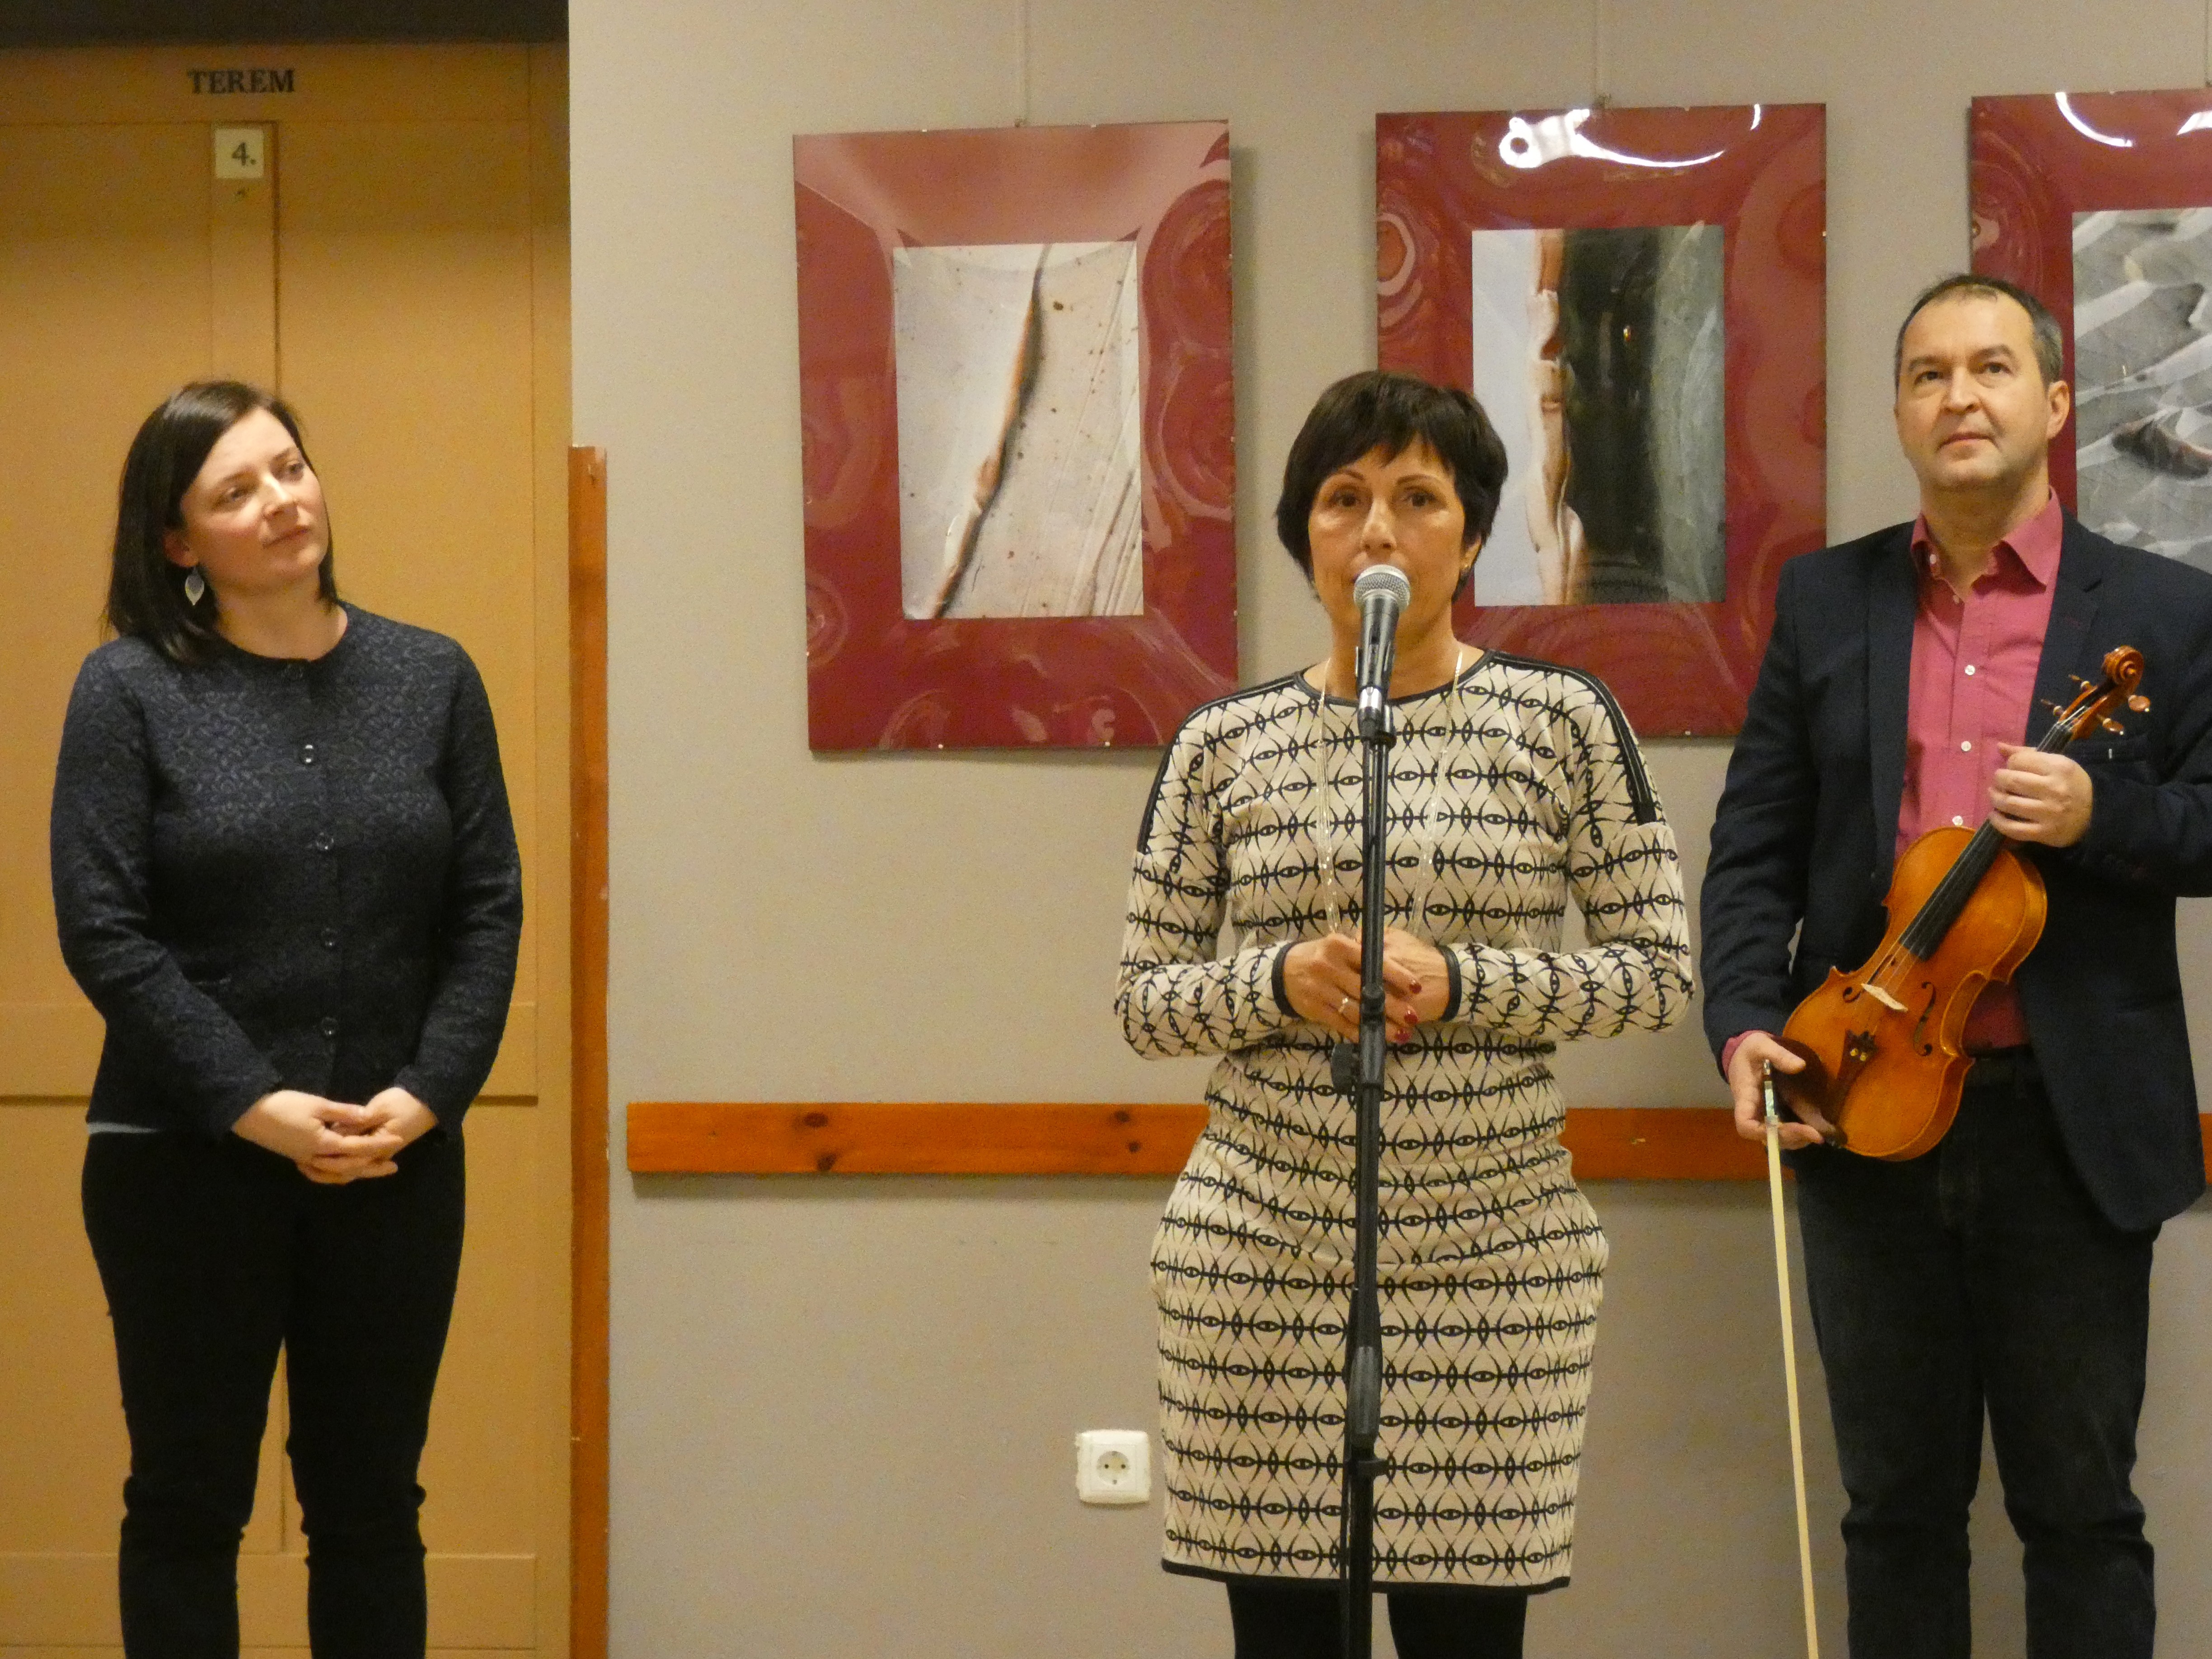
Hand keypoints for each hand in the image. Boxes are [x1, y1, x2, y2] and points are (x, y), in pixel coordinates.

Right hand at [231, 1088, 401, 1179]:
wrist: (248, 1114)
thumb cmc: (283, 1106)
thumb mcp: (316, 1104)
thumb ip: (343, 1112)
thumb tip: (368, 1117)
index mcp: (323, 1145)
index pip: (358, 1148)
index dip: (380, 1144)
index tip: (398, 1140)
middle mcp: (315, 1157)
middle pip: (350, 1167)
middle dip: (373, 1167)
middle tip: (394, 1166)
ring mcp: (305, 1160)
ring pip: (336, 1173)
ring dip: (356, 1172)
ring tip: (373, 1168)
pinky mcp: (297, 1157)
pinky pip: (322, 1171)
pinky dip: (335, 1173)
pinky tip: (342, 1169)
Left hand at [297, 1087, 438, 1184]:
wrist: (428, 1102)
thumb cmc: (405, 1103)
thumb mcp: (379, 1109)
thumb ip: (357, 1122)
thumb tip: (335, 1131)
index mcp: (377, 1147)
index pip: (348, 1158)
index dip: (327, 1158)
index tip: (306, 1155)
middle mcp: (377, 1156)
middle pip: (347, 1168)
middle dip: (325, 1169)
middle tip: (301, 1164)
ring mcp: (378, 1154)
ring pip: (351, 1168)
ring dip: (331, 1169)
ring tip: (308, 1165)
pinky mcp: (377, 1148)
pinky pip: (355, 1161)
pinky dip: (340, 1163)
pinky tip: (326, 1158)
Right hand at [1284, 928, 1448, 1041]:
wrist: (1283, 971)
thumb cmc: (1320, 957)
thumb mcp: (1339, 947)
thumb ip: (1362, 954)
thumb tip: (1397, 969)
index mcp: (1340, 946)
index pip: (1374, 961)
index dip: (1397, 975)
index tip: (1416, 987)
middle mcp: (1329, 966)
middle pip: (1367, 989)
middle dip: (1393, 1005)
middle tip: (1413, 1017)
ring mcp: (1321, 988)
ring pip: (1357, 1010)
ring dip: (1380, 1024)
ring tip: (1401, 1034)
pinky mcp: (1315, 1007)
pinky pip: (1341, 1023)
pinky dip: (1359, 1032)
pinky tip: (1375, 1038)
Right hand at [1727, 1031, 1828, 1149]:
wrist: (1743, 1053)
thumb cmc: (1749, 1050)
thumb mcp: (1761, 1045)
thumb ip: (1779, 1055)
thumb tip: (1800, 1066)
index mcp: (1745, 1097)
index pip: (1745, 1124)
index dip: (1762, 1132)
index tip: (1785, 1129)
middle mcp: (1753, 1112)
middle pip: (1765, 1137)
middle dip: (1790, 1137)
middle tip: (1816, 1134)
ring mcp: (1763, 1115)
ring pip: (1776, 1138)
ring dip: (1796, 1140)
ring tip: (1818, 1135)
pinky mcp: (1773, 1114)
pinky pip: (1783, 1132)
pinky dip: (1797, 1135)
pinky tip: (1814, 1130)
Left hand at [1990, 744, 2091, 847]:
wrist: (2097, 813)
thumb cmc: (2071, 784)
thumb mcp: (2056, 763)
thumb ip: (2027, 754)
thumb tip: (1999, 747)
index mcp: (2058, 767)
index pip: (2019, 760)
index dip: (2010, 763)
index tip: (2012, 768)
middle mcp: (2054, 789)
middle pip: (2011, 781)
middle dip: (1998, 780)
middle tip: (1998, 782)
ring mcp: (2049, 812)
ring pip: (2009, 803)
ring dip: (1995, 798)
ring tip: (1995, 795)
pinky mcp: (2045, 832)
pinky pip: (2012, 828)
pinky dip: (1998, 822)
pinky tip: (1994, 815)